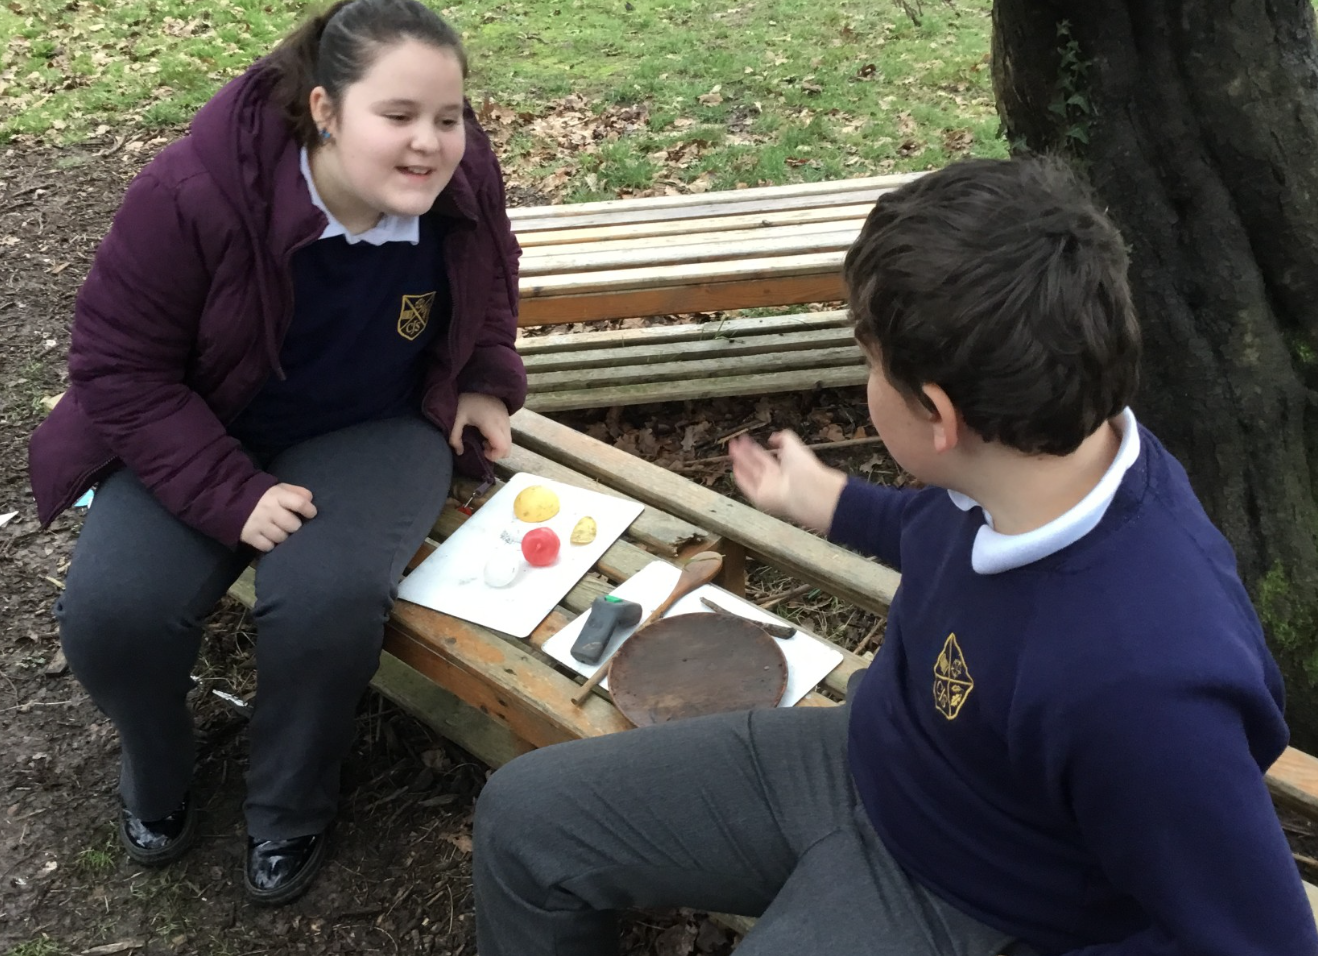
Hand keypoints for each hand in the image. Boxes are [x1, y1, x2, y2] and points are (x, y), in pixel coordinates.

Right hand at [241, 483, 316, 551]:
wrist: (232, 501)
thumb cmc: (264, 497)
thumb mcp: (279, 489)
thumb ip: (296, 492)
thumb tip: (310, 499)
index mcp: (277, 495)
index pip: (300, 503)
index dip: (309, 510)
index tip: (311, 514)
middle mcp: (268, 509)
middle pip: (293, 525)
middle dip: (295, 526)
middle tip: (290, 524)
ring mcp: (258, 524)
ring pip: (281, 537)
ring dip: (283, 536)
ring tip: (279, 531)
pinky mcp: (249, 536)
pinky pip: (268, 546)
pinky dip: (270, 544)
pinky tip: (269, 538)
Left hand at [450, 392, 511, 459]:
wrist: (475, 381)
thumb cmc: (464, 399)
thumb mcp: (454, 418)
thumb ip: (454, 437)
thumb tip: (460, 452)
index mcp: (491, 422)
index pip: (502, 447)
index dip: (493, 456)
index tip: (481, 451)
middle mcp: (503, 421)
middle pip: (508, 447)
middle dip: (496, 452)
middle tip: (481, 447)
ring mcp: (507, 417)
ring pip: (509, 441)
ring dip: (498, 445)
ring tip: (483, 439)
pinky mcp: (507, 414)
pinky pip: (508, 433)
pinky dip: (500, 438)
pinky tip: (487, 432)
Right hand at [728, 431, 846, 532]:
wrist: (806, 489)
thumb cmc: (803, 467)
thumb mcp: (794, 445)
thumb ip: (783, 437)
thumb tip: (772, 437)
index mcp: (784, 468)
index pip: (765, 457)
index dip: (754, 448)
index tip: (745, 439)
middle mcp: (774, 479)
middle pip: (755, 464)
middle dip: (744, 453)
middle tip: (734, 443)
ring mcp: (767, 489)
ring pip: (750, 473)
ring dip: (740, 462)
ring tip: (731, 449)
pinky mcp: (760, 498)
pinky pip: (747, 487)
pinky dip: (741, 478)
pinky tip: (734, 467)